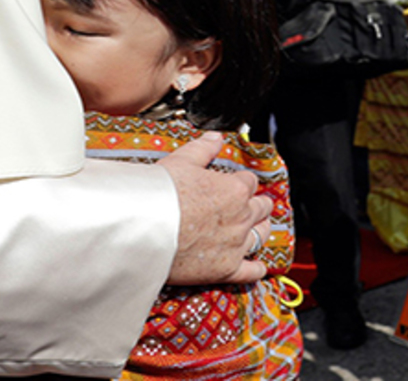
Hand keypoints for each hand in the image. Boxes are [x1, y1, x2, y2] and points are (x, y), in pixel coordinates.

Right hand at [159, 133, 272, 284]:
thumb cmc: (161, 195)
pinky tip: (259, 267)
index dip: (243, 181)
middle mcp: (240, 217)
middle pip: (262, 207)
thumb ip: (203, 148)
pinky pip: (251, 271)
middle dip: (258, 204)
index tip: (239, 183)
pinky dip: (257, 269)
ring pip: (262, 235)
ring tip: (260, 227)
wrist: (145, 230)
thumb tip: (215, 137)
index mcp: (233, 189)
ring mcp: (236, 244)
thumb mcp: (181, 161)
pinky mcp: (226, 269)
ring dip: (262, 229)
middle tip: (253, 203)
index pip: (250, 181)